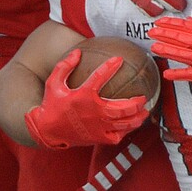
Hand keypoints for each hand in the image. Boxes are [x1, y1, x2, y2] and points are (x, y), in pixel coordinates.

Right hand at [25, 49, 150, 147]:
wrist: (46, 131)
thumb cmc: (51, 105)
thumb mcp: (53, 83)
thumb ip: (64, 66)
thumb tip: (77, 52)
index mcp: (83, 96)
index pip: (99, 77)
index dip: (110, 67)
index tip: (119, 59)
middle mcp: (94, 112)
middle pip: (123, 108)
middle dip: (136, 102)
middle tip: (143, 97)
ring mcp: (98, 127)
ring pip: (124, 123)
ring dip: (137, 117)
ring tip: (145, 113)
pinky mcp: (98, 138)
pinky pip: (117, 135)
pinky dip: (126, 131)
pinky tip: (130, 126)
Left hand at [148, 17, 191, 86]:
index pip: (185, 27)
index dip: (171, 24)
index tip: (160, 22)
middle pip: (179, 38)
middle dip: (164, 35)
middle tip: (151, 32)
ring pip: (181, 53)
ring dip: (166, 49)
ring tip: (154, 46)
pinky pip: (189, 74)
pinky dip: (177, 74)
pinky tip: (167, 73)